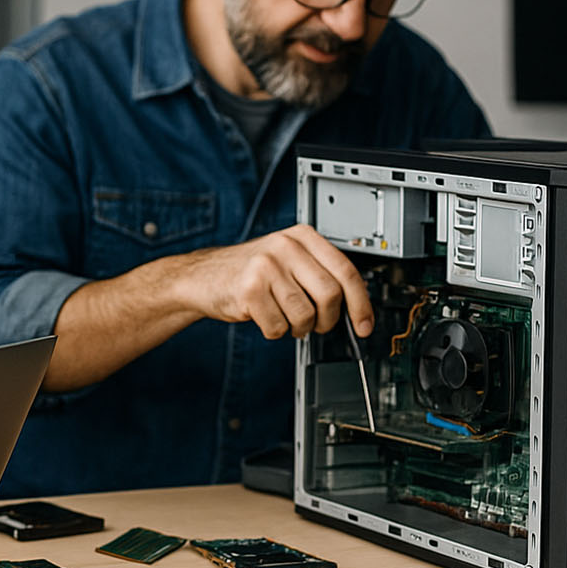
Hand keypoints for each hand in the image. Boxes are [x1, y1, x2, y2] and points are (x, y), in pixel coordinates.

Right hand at [183, 224, 372, 340]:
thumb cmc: (249, 272)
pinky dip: (274, 331)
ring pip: (305, 314)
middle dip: (327, 320)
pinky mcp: (249, 288)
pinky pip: (278, 326)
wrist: (202, 277)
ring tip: (284, 318)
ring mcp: (266, 266)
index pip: (346, 271)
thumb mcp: (287, 261)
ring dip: (297, 327)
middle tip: (317, 324)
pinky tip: (263, 316)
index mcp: (302, 236)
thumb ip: (319, 274)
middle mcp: (285, 246)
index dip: (360, 303)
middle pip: (330, 295)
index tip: (364, 324)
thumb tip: (357, 305)